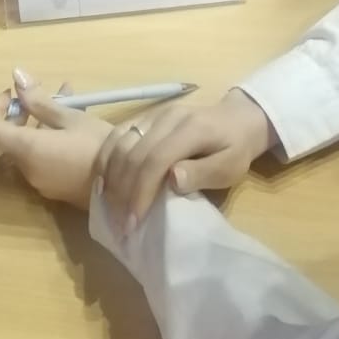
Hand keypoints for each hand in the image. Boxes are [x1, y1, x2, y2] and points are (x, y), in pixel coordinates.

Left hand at [0, 70, 111, 207]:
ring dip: (39, 124)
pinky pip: (43, 158)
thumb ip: (40, 100)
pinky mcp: (55, 187)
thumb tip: (17, 77)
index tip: (13, 95)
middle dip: (21, 113)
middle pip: (8, 139)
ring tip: (67, 100)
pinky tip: (74, 123)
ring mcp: (40, 181)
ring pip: (29, 146)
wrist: (124, 188)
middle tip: (43, 96)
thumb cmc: (97, 146)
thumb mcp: (71, 117)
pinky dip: (49, 139)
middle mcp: (27, 169)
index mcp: (26, 149)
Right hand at [95, 88, 275, 234]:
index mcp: (191, 128)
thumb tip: (172, 180)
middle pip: (133, 152)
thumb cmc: (234, 149)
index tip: (132, 222)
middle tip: (118, 224)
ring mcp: (153, 114)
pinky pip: (117, 135)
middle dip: (122, 192)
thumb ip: (203, 172)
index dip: (141, 192)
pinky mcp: (144, 117)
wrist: (236, 119)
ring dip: (110, 178)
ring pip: (120, 142)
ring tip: (107, 208)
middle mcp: (167, 117)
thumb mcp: (230, 166)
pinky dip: (105, 159)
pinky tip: (102, 183)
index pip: (156, 159)